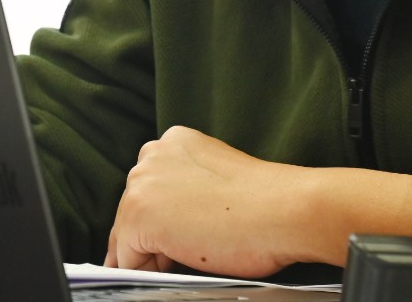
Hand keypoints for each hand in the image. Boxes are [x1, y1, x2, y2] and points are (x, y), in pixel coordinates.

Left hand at [103, 125, 411, 274]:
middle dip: (152, 235)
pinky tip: (177, 268)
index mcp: (175, 141)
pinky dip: (145, 270)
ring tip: (185, 261)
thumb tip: (176, 219)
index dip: (163, 218)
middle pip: (133, 207)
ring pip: (128, 233)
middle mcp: (152, 155)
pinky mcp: (139, 216)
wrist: (285, 209)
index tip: (175, 236)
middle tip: (182, 254)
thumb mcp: (218, 179)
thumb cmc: (267, 201)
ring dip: (150, 253)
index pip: (150, 187)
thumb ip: (190, 188)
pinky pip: (127, 257)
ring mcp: (142, 184)